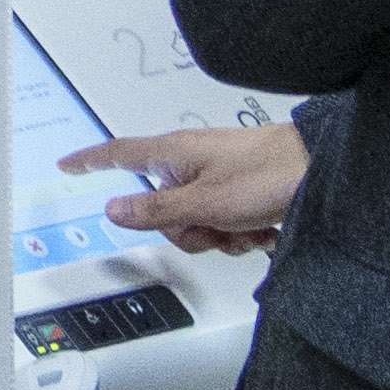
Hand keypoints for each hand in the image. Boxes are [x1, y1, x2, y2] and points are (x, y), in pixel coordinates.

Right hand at [70, 119, 303, 253]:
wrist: (321, 170)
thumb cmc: (266, 174)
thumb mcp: (204, 203)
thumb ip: (156, 210)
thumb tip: (114, 210)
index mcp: (174, 154)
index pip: (120, 154)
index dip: (91, 162)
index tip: (69, 165)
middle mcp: (192, 163)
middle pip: (163, 209)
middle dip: (189, 231)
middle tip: (215, 230)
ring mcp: (217, 177)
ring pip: (196, 222)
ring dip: (220, 235)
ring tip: (248, 227)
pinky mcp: (240, 190)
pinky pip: (222, 222)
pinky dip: (240, 231)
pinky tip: (262, 227)